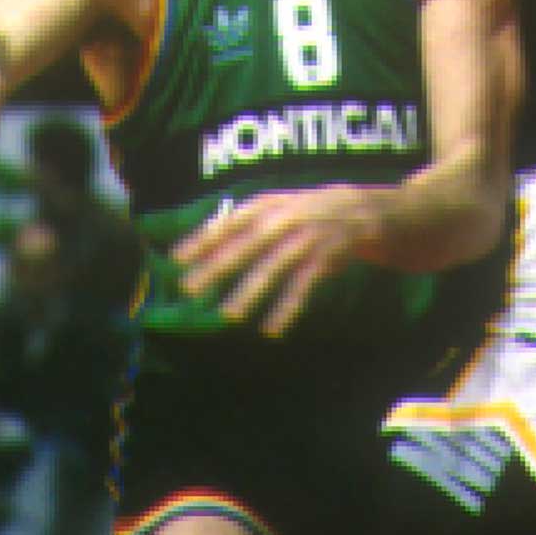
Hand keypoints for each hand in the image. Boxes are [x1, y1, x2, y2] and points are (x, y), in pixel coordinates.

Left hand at [173, 187, 378, 336]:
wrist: (358, 212)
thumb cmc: (304, 212)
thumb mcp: (275, 205)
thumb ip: (242, 220)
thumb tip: (203, 237)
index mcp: (266, 206)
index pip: (228, 223)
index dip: (202, 240)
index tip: (176, 259)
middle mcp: (283, 221)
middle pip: (244, 247)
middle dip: (215, 268)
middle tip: (190, 289)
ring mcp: (303, 241)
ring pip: (271, 270)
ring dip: (248, 293)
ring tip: (228, 315)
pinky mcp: (323, 262)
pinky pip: (301, 289)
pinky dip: (286, 309)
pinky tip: (271, 329)